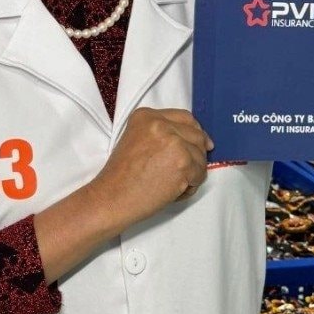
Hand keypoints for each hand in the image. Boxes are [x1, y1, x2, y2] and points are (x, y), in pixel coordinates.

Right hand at [89, 108, 212, 230]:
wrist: (112, 197)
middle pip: (197, 135)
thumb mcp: (135, 141)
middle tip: (185, 170)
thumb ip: (161, 134)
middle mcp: (160, 124)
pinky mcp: (183, 162)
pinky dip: (190, 186)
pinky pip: (200, 174)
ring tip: (169, 183)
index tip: (202, 143)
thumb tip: (197, 139)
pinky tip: (171, 190)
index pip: (184, 117)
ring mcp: (173, 142)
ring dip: (192, 172)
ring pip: (201, 156)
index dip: (195, 132)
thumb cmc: (121, 178)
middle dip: (196, 154)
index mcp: (146, 116)